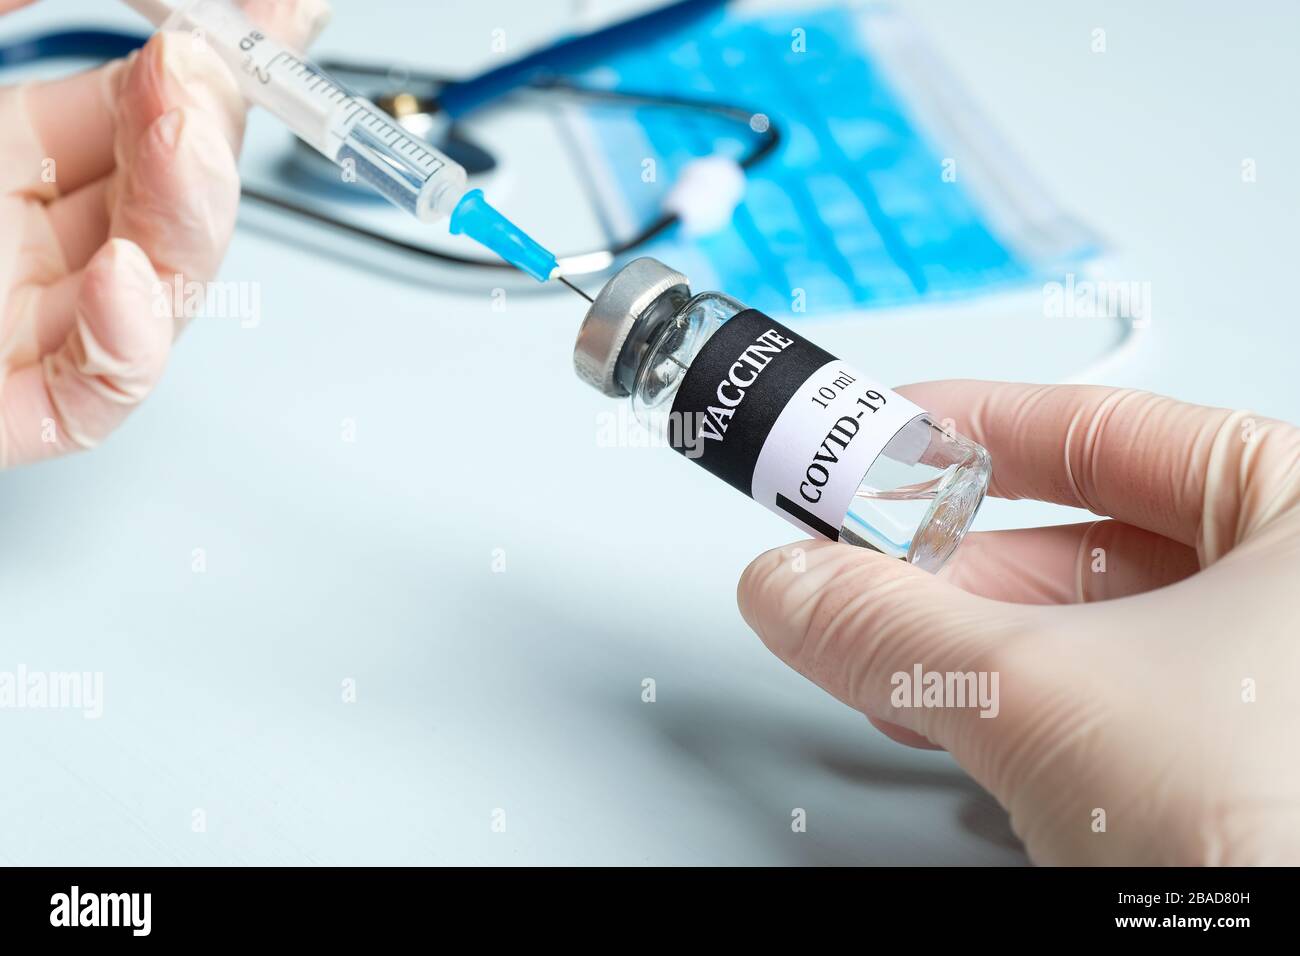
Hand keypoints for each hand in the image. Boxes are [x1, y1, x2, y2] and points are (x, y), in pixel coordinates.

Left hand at [0, 0, 327, 466]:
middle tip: (209, 65)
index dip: (230, 67)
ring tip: (180, 131)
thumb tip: (168, 12)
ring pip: (168, 289)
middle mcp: (31, 236)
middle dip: (213, 132)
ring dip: (192, 215)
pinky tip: (120, 279)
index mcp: (10, 153)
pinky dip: (131, 347)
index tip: (283, 22)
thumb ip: (32, 7)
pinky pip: (101, 396)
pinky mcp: (16, 408)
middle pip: (179, 198)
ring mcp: (30, 321)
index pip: (153, 110)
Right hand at [737, 381, 1299, 864]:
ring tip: (874, 639)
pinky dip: (1012, 708)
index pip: (1108, 432)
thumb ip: (893, 627)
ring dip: (964, 640)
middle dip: (947, 557)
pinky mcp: (1236, 776)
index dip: (973, 428)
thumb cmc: (1279, 832)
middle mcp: (1299, 601)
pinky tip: (943, 718)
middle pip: (1086, 540)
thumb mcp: (1041, 696)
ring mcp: (1273, 693)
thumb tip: (796, 586)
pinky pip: (1104, 710)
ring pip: (1088, 636)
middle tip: (850, 551)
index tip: (883, 431)